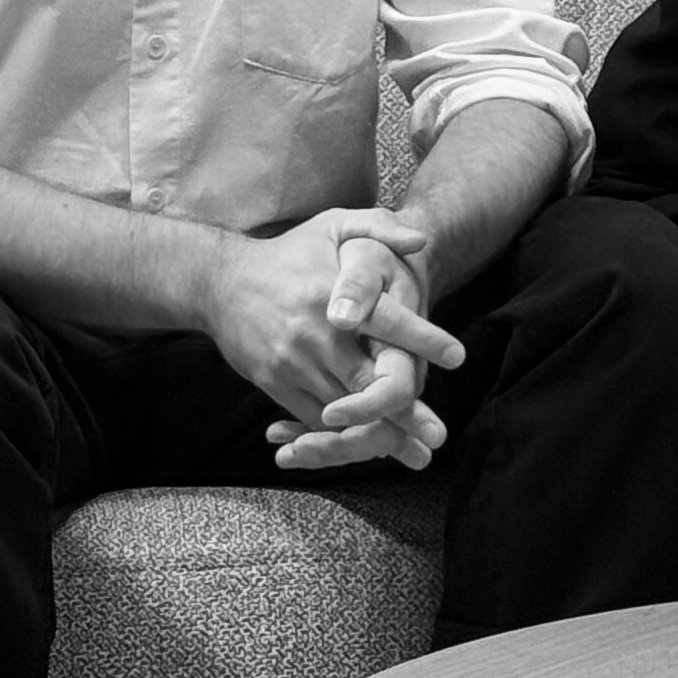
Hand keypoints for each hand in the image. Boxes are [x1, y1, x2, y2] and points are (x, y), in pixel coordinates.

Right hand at [270, 232, 466, 471]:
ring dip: (378, 435)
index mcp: (336, 297)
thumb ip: (379, 226)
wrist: (220, 282)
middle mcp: (317, 335)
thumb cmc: (289, 253)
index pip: (388, 322)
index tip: (457, 357)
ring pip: (342, 411)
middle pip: (368, 383)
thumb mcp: (333, 224)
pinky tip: (366, 446)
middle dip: (406, 413)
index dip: (423, 341)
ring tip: (412, 453)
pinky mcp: (275, 383)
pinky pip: (312, 419)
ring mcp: (294, 364)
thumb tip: (422, 240)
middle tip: (438, 436)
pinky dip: (339, 435)